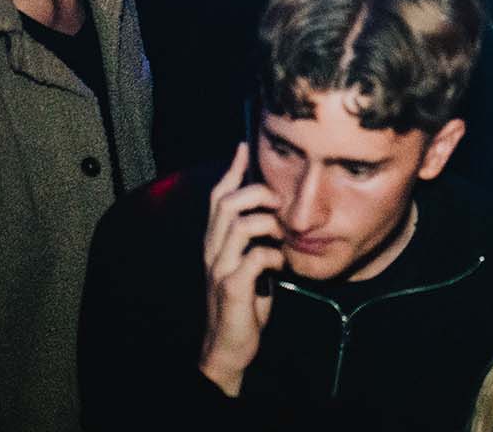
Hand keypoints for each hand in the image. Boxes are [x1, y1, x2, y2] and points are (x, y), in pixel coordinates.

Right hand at [199, 143, 284, 395]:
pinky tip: (278, 265)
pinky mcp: (233, 288)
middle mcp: (212, 251)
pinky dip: (272, 255)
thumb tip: (274, 215)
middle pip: (227, 204)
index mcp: (214, 242)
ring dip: (267, 224)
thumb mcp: (247, 265)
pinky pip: (255, 258)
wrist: (229, 346)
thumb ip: (253, 241)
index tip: (244, 146)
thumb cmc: (243, 304)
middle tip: (277, 203)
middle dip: (256, 194)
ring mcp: (220, 269)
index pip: (217, 197)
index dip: (231, 170)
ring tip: (279, 236)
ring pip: (239, 225)